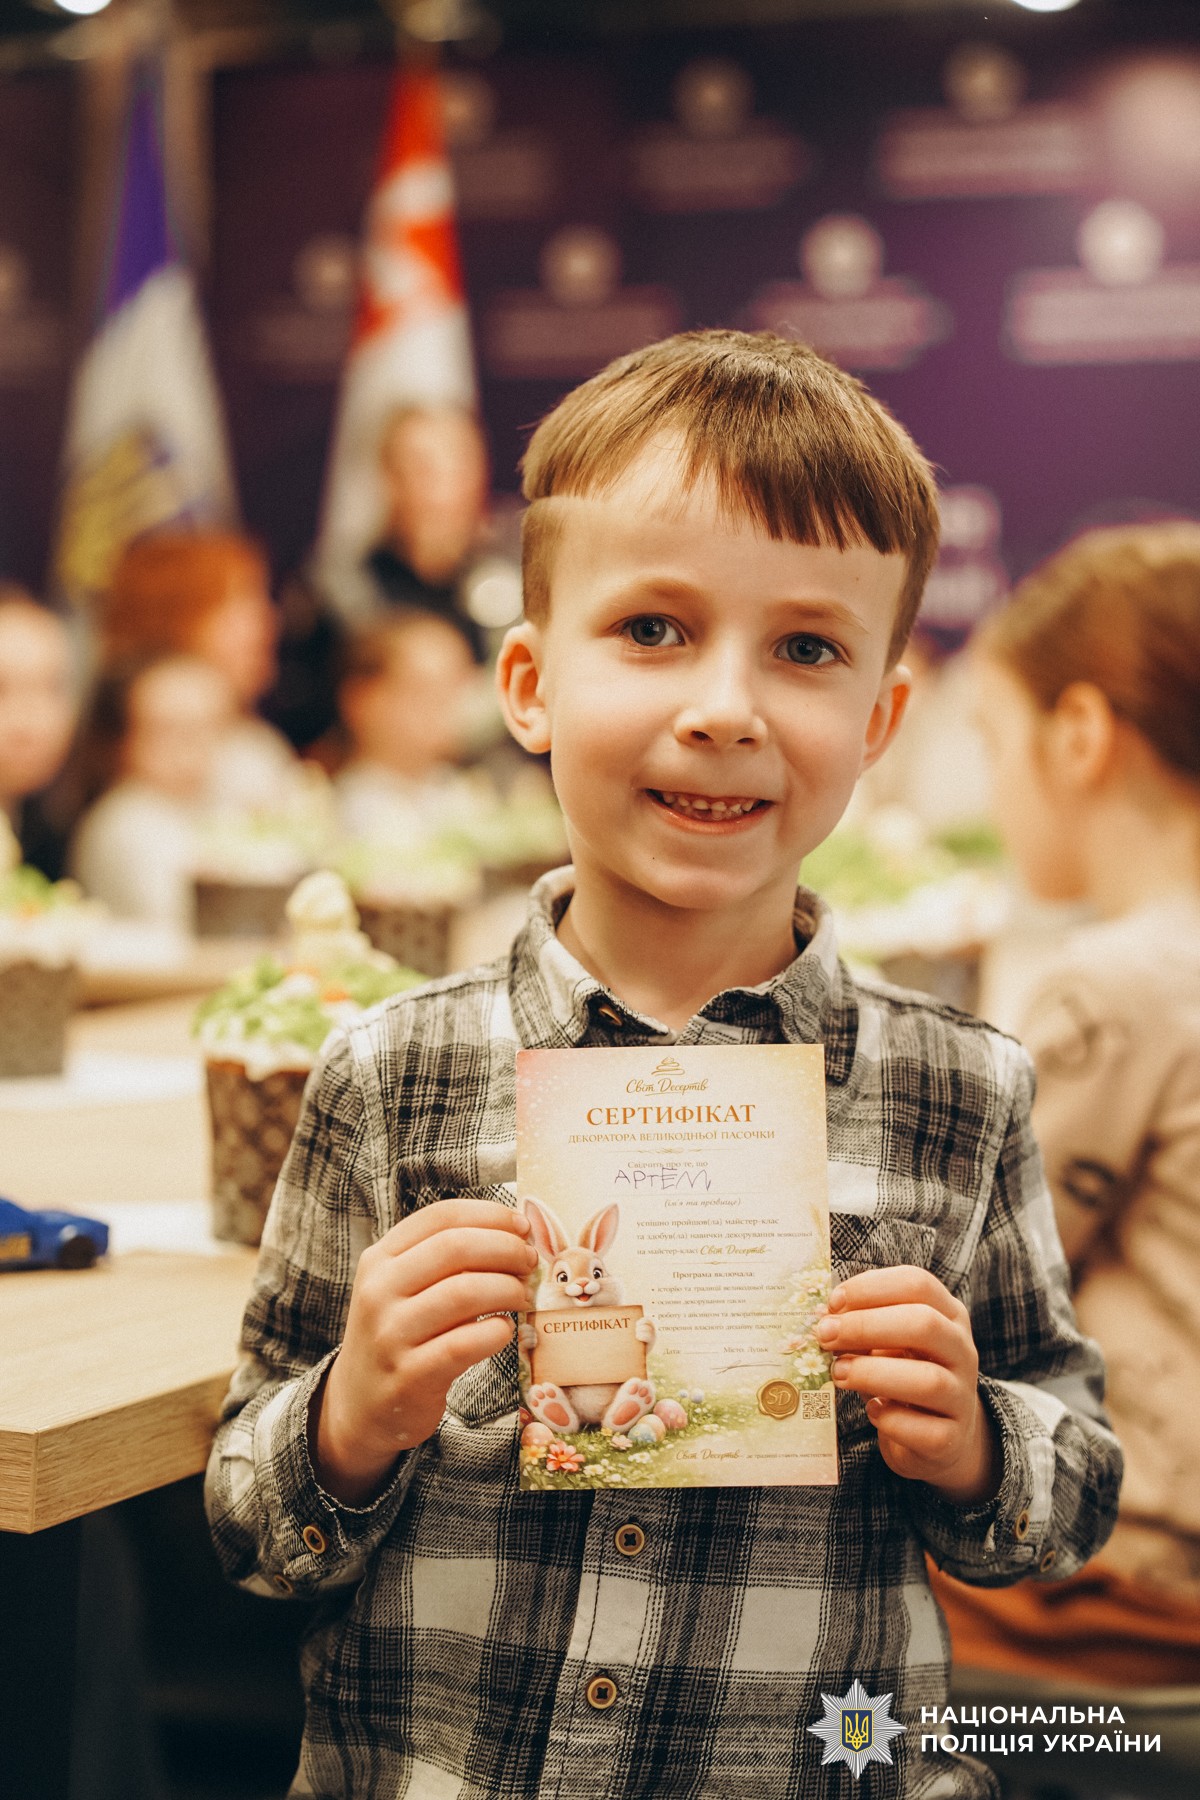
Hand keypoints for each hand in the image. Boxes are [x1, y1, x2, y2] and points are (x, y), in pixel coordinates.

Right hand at [311, 1199, 537, 1504]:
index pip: (441, 1217)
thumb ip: (442, 1260)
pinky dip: (497, 1332)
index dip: (490, 1215)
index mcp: (379, 1259)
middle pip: (456, 1247)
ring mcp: (390, 1334)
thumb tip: (514, 1234)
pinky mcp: (409, 1375)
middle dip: (505, 1249)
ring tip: (522, 1297)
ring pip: (464, 1293)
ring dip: (508, 1289)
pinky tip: (504, 1330)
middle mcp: (379, 1290)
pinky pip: (466, 1343)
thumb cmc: (398, 1336)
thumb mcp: (401, 1288)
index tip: (522, 1226)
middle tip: (529, 1263)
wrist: (361, 1405)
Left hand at [815, 1265, 998, 1504]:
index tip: (833, 1303)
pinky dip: (890, 1421)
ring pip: (928, 1380)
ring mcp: (962, 1397)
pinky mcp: (952, 1439)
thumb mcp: (890, 1341)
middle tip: (825, 1335)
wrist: (939, 1435)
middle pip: (924, 1324)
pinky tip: (872, 1411)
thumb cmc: (903, 1374)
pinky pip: (924, 1430)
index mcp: (948, 1315)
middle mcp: (962, 1351)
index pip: (917, 1284)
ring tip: (838, 1374)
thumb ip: (865, 1325)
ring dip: (872, 1374)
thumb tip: (826, 1321)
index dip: (871, 1288)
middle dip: (866, 1326)